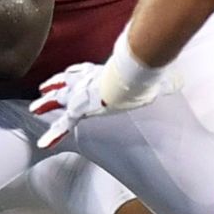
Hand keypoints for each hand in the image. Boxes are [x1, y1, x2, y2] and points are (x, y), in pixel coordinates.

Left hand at [29, 58, 175, 149]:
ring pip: (58, 99)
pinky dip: (52, 134)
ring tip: (35, 107)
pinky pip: (62, 124)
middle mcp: (88, 79)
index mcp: (103, 71)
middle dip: (55, 84)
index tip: (70, 74)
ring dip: (47, 103)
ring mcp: (80, 92)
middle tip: (44, 87)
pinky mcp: (78, 108)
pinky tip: (42, 143)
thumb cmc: (142, 72)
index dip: (76, 73)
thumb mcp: (152, 77)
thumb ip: (161, 81)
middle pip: (67, 81)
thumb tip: (178, 82)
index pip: (85, 71)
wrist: (132, 72)